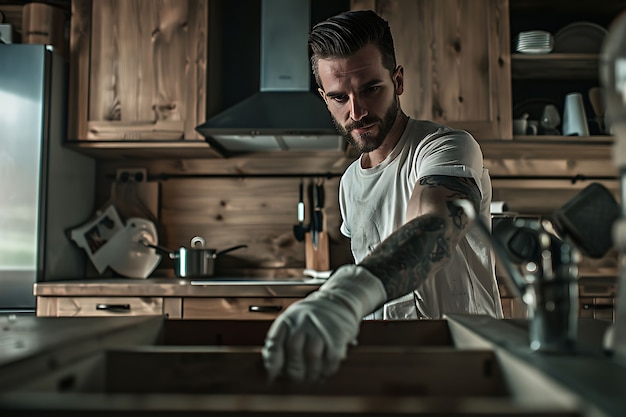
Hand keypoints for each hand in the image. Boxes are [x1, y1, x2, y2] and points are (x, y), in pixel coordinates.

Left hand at [262, 265, 386, 381]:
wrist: (339, 300)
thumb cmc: (312, 316)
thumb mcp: (292, 321)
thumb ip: (280, 342)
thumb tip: (272, 370)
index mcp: (287, 318)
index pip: (275, 342)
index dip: (273, 362)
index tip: (273, 376)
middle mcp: (302, 320)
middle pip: (293, 349)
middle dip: (294, 371)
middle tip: (297, 381)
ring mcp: (320, 326)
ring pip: (312, 355)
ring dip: (311, 373)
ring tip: (312, 379)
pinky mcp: (338, 333)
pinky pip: (331, 357)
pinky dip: (327, 369)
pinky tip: (325, 372)